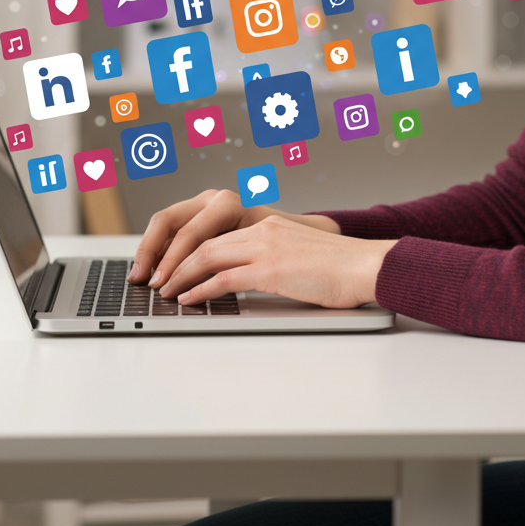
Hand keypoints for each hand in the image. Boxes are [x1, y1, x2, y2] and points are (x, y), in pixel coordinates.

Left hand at [129, 188, 340, 287]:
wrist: (367, 265)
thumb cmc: (343, 269)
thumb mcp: (302, 258)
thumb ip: (277, 261)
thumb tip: (259, 280)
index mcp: (270, 225)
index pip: (218, 235)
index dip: (191, 251)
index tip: (174, 266)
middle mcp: (263, 230)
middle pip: (204, 241)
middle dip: (175, 261)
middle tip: (157, 280)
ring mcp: (266, 247)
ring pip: (207, 257)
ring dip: (180, 276)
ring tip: (165, 292)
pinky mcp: (271, 269)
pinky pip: (223, 278)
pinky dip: (200, 290)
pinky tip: (188, 300)